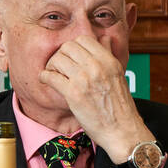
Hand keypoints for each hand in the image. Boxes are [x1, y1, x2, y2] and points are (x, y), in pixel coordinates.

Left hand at [38, 36, 153, 161]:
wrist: (122, 130)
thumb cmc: (120, 106)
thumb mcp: (119, 75)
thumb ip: (109, 55)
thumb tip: (105, 38)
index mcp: (109, 61)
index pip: (83, 39)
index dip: (72, 47)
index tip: (69, 57)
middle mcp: (97, 67)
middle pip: (68, 47)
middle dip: (60, 55)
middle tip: (58, 66)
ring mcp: (85, 79)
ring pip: (57, 60)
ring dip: (51, 66)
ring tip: (53, 75)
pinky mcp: (74, 94)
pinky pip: (51, 77)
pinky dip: (45, 77)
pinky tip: (47, 81)